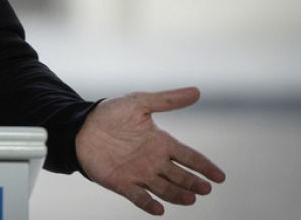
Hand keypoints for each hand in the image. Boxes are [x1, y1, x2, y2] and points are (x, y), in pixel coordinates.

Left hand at [76, 87, 225, 215]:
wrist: (80, 126)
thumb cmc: (110, 114)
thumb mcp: (139, 102)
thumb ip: (167, 100)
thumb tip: (197, 91)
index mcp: (161, 142)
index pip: (189, 156)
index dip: (205, 166)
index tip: (221, 177)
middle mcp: (154, 161)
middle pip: (180, 176)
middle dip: (193, 183)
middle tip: (205, 189)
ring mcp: (139, 173)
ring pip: (164, 188)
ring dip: (177, 195)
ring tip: (190, 199)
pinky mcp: (122, 183)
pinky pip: (138, 197)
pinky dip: (148, 204)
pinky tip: (159, 209)